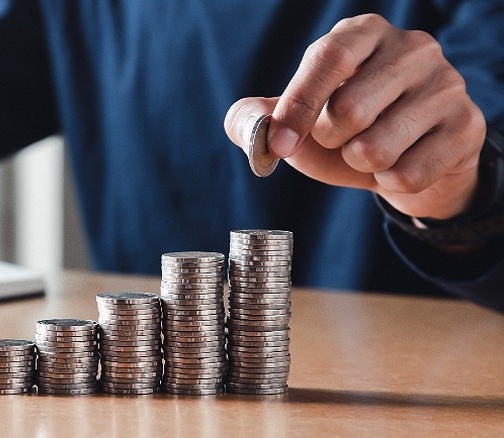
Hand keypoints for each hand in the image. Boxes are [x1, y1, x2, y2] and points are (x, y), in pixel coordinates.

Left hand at [224, 14, 485, 219]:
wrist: (406, 160)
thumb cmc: (343, 131)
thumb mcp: (296, 121)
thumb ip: (257, 117)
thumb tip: (252, 126)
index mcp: (362, 33)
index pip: (328, 59)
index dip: (297, 107)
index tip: (278, 145)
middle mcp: (412, 47)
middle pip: (348, 111)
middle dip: (330, 141)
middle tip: (342, 138)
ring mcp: (446, 85)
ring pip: (375, 150)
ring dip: (359, 164)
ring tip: (371, 150)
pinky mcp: (467, 127)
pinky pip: (406, 176)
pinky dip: (389, 182)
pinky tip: (401, 162)